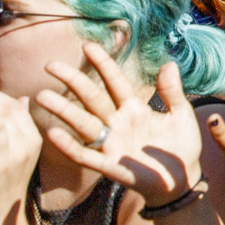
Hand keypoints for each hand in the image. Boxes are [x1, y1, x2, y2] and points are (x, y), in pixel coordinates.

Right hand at [37, 42, 203, 208]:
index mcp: (135, 108)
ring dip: (63, 110)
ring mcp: (112, 143)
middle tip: (51, 65)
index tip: (87, 46)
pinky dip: (70, 145)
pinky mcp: (110, 165)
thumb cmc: (181, 145)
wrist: (182, 178)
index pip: (115, 82)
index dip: (103, 64)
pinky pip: (85, 155)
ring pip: (83, 123)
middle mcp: (118, 122)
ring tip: (42, 96)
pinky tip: (53, 134)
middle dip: (73, 81)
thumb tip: (169, 63)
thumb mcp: (181, 115)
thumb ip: (172, 92)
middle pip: (92, 98)